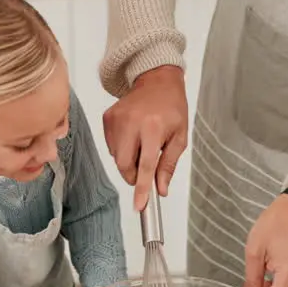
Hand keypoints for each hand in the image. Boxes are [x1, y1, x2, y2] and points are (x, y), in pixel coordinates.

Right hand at [102, 66, 188, 211]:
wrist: (156, 80)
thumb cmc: (171, 107)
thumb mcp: (179, 136)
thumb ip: (168, 164)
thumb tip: (161, 189)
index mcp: (154, 127)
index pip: (146, 165)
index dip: (143, 188)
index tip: (140, 205)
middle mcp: (132, 123)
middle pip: (125, 164)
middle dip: (133, 175)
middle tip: (145, 170)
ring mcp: (117, 119)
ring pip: (116, 157)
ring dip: (129, 159)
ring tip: (142, 143)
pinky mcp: (107, 118)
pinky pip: (111, 146)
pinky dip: (121, 148)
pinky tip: (133, 136)